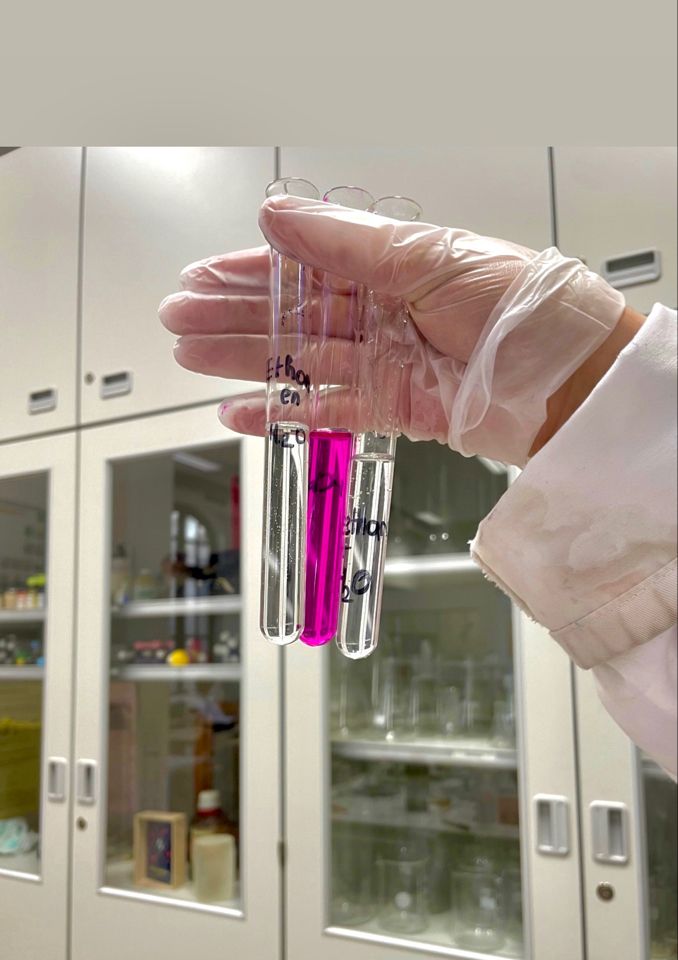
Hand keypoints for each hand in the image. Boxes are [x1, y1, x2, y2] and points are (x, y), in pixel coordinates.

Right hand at [159, 196, 633, 465]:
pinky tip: (239, 411)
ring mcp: (386, 364)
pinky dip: (282, 413)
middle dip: (233, 318)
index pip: (305, 267)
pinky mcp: (394, 411)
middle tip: (177, 321)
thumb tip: (275, 215)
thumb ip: (347, 245)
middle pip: (293, 316)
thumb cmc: (516, 305)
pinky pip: (326, 410)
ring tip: (191, 358)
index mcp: (392, 267)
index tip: (200, 276)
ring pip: (300, 362)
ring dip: (245, 361)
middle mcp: (384, 313)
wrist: (569, 380)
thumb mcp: (427, 258)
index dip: (249, 272)